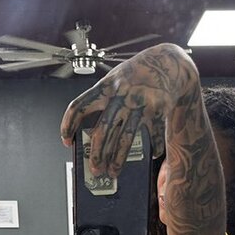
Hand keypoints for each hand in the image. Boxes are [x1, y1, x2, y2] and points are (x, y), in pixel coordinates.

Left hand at [60, 44, 198, 178]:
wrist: (167, 62)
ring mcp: (140, 103)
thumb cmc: (137, 75)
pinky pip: (154, 134)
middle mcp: (121, 95)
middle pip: (103, 130)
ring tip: (113, 172)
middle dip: (97, 154)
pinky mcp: (158, 109)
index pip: (79, 107)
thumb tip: (96, 136)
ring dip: (118, 159)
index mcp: (106, 87)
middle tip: (95, 170)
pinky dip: (154, 147)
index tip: (66, 141)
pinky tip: (151, 155)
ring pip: (125, 138)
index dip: (68, 125)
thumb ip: (105, 101)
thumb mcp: (116, 80)